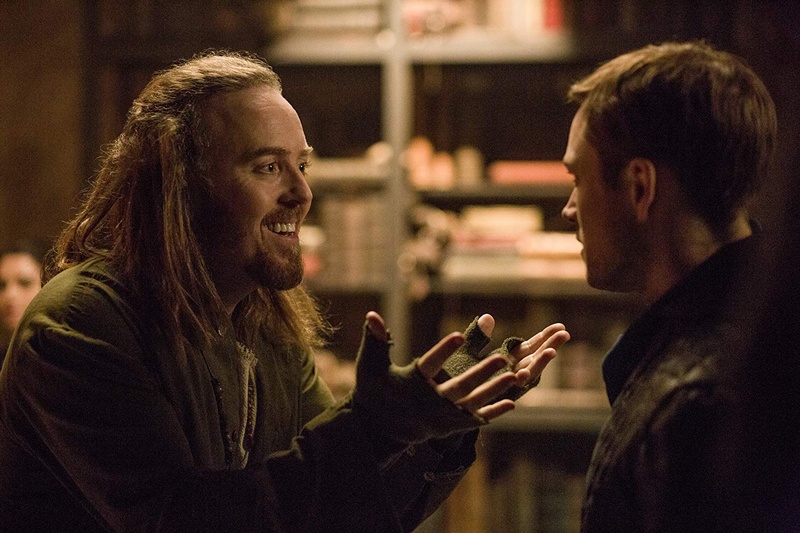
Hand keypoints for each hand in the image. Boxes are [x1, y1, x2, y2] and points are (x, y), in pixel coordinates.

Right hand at [351, 311, 519, 444]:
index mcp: (411, 384)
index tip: (458, 336)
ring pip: (472, 403)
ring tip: (514, 375)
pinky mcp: (448, 427)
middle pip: (459, 386)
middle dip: (481, 372)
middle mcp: (428, 402)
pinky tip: (512, 402)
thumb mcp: (370, 366)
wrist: (375, 433)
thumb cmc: (373, 393)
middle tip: (502, 358)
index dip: (443, 351)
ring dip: (494, 390)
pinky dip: (492, 411)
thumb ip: (375, 340)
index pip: (428, 365)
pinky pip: (474, 420)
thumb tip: (372, 314)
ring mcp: (441, 418)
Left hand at [439, 314, 569, 401]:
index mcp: (506, 362)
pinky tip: (520, 376)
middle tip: (564, 335)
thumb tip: (487, 317)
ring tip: (550, 353)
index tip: (560, 327)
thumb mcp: (467, 353)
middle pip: (532, 360)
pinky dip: (515, 385)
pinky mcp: (491, 403)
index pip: (529, 348)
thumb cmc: (455, 377)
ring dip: (538, 366)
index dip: (544, 337)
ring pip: (524, 378)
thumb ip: (478, 337)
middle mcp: (508, 375)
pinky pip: (506, 395)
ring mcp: (502, 390)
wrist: (441, 405)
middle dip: (548, 347)